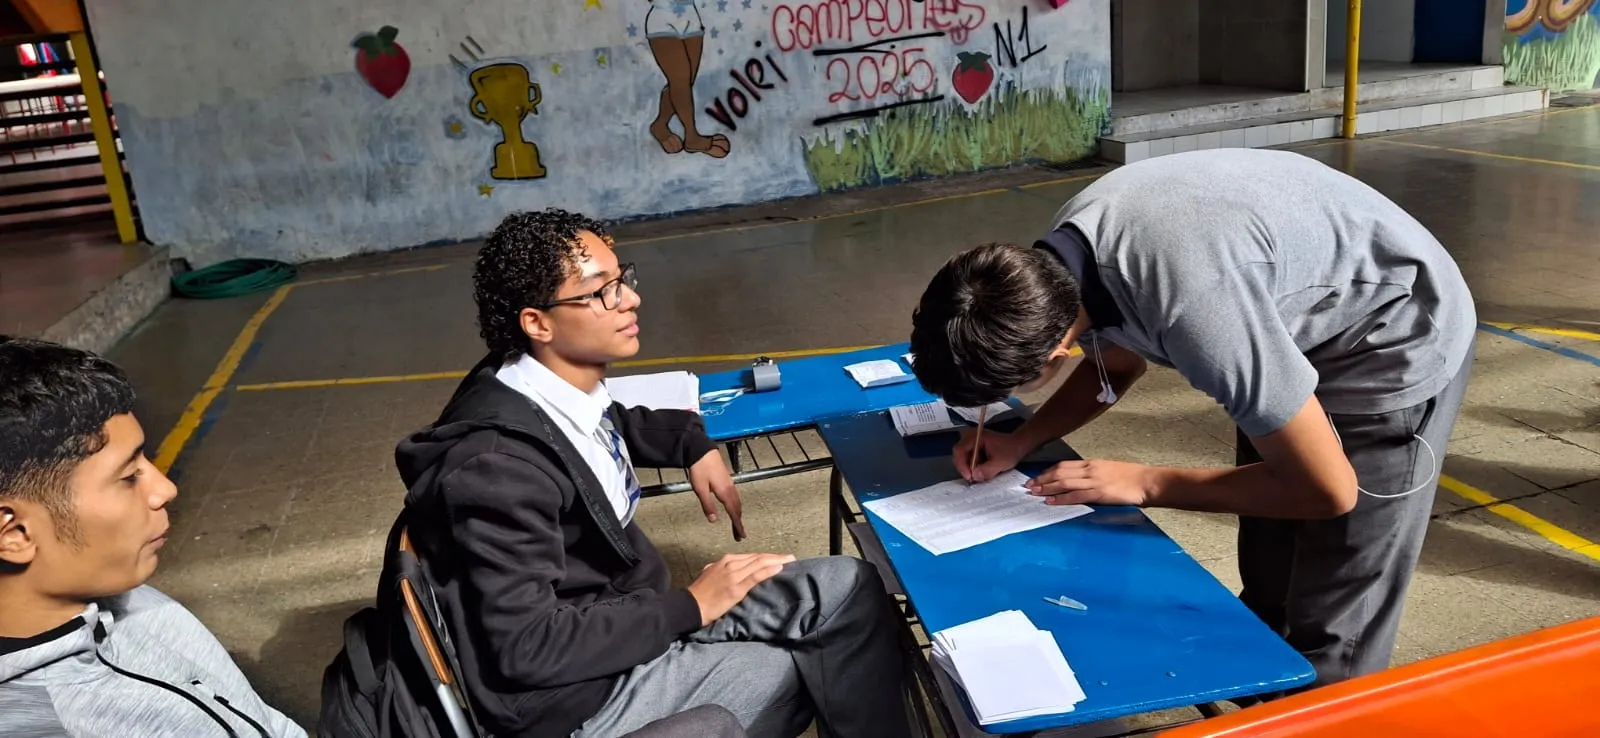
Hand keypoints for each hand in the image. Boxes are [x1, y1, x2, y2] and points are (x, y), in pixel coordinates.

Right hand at [687, 553, 794, 625]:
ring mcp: (734, 574)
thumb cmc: (699, 593)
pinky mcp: (736, 587)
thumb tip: (731, 570)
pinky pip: (756, 575)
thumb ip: (722, 570)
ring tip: (790, 560)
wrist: (690, 605)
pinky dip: (768, 570)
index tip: (779, 557)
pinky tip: (780, 567)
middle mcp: (731, 563)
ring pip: (760, 563)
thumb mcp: (711, 574)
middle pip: (758, 557)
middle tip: (790, 557)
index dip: (766, 556)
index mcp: (725, 560)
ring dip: (777, 560)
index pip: (751, 556)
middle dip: (775, 556)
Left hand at [688, 449, 745, 540]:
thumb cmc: (699, 469)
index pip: (733, 512)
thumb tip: (714, 520)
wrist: (701, 451)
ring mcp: (730, 483)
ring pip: (737, 502)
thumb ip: (707, 505)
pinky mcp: (727, 480)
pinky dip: (736, 506)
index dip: (737, 525)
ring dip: (738, 514)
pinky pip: (735, 496)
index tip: (741, 535)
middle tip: (739, 534)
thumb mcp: (700, 489)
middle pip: (737, 509)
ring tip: (737, 524)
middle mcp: (730, 489)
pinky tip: (733, 507)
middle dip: (738, 522)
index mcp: (724, 493)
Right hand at [953, 429, 1030, 481]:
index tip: (969, 476)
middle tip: (973, 478)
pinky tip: (982, 470)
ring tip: (980, 474)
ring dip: (970, 468)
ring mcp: (971, 442)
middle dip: (965, 468)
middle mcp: (970, 437)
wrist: (1018, 445)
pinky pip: (968, 459)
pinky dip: (973, 467)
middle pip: (959, 455)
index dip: (962, 465)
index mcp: (975, 436)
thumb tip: (975, 476)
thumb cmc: (1010, 450)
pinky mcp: (974, 448)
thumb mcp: (1001, 462)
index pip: (959, 451)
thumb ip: (987, 470)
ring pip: (963, 458)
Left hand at [1025, 459, 1156, 506]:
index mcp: (1092, 463)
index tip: (1037, 477)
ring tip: (1034, 493)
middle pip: (1059, 473)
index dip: (1048, 471)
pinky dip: (1060, 498)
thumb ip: (1093, 473)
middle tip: (1028, 486)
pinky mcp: (1099, 493)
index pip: (1064, 465)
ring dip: (1046, 488)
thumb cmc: (1131, 477)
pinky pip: (1075, 495)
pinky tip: (1050, 501)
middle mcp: (1090, 470)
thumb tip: (1079, 480)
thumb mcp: (1109, 470)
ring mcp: (1094, 481)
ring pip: (1063, 482)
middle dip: (1042, 479)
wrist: (1147, 482)